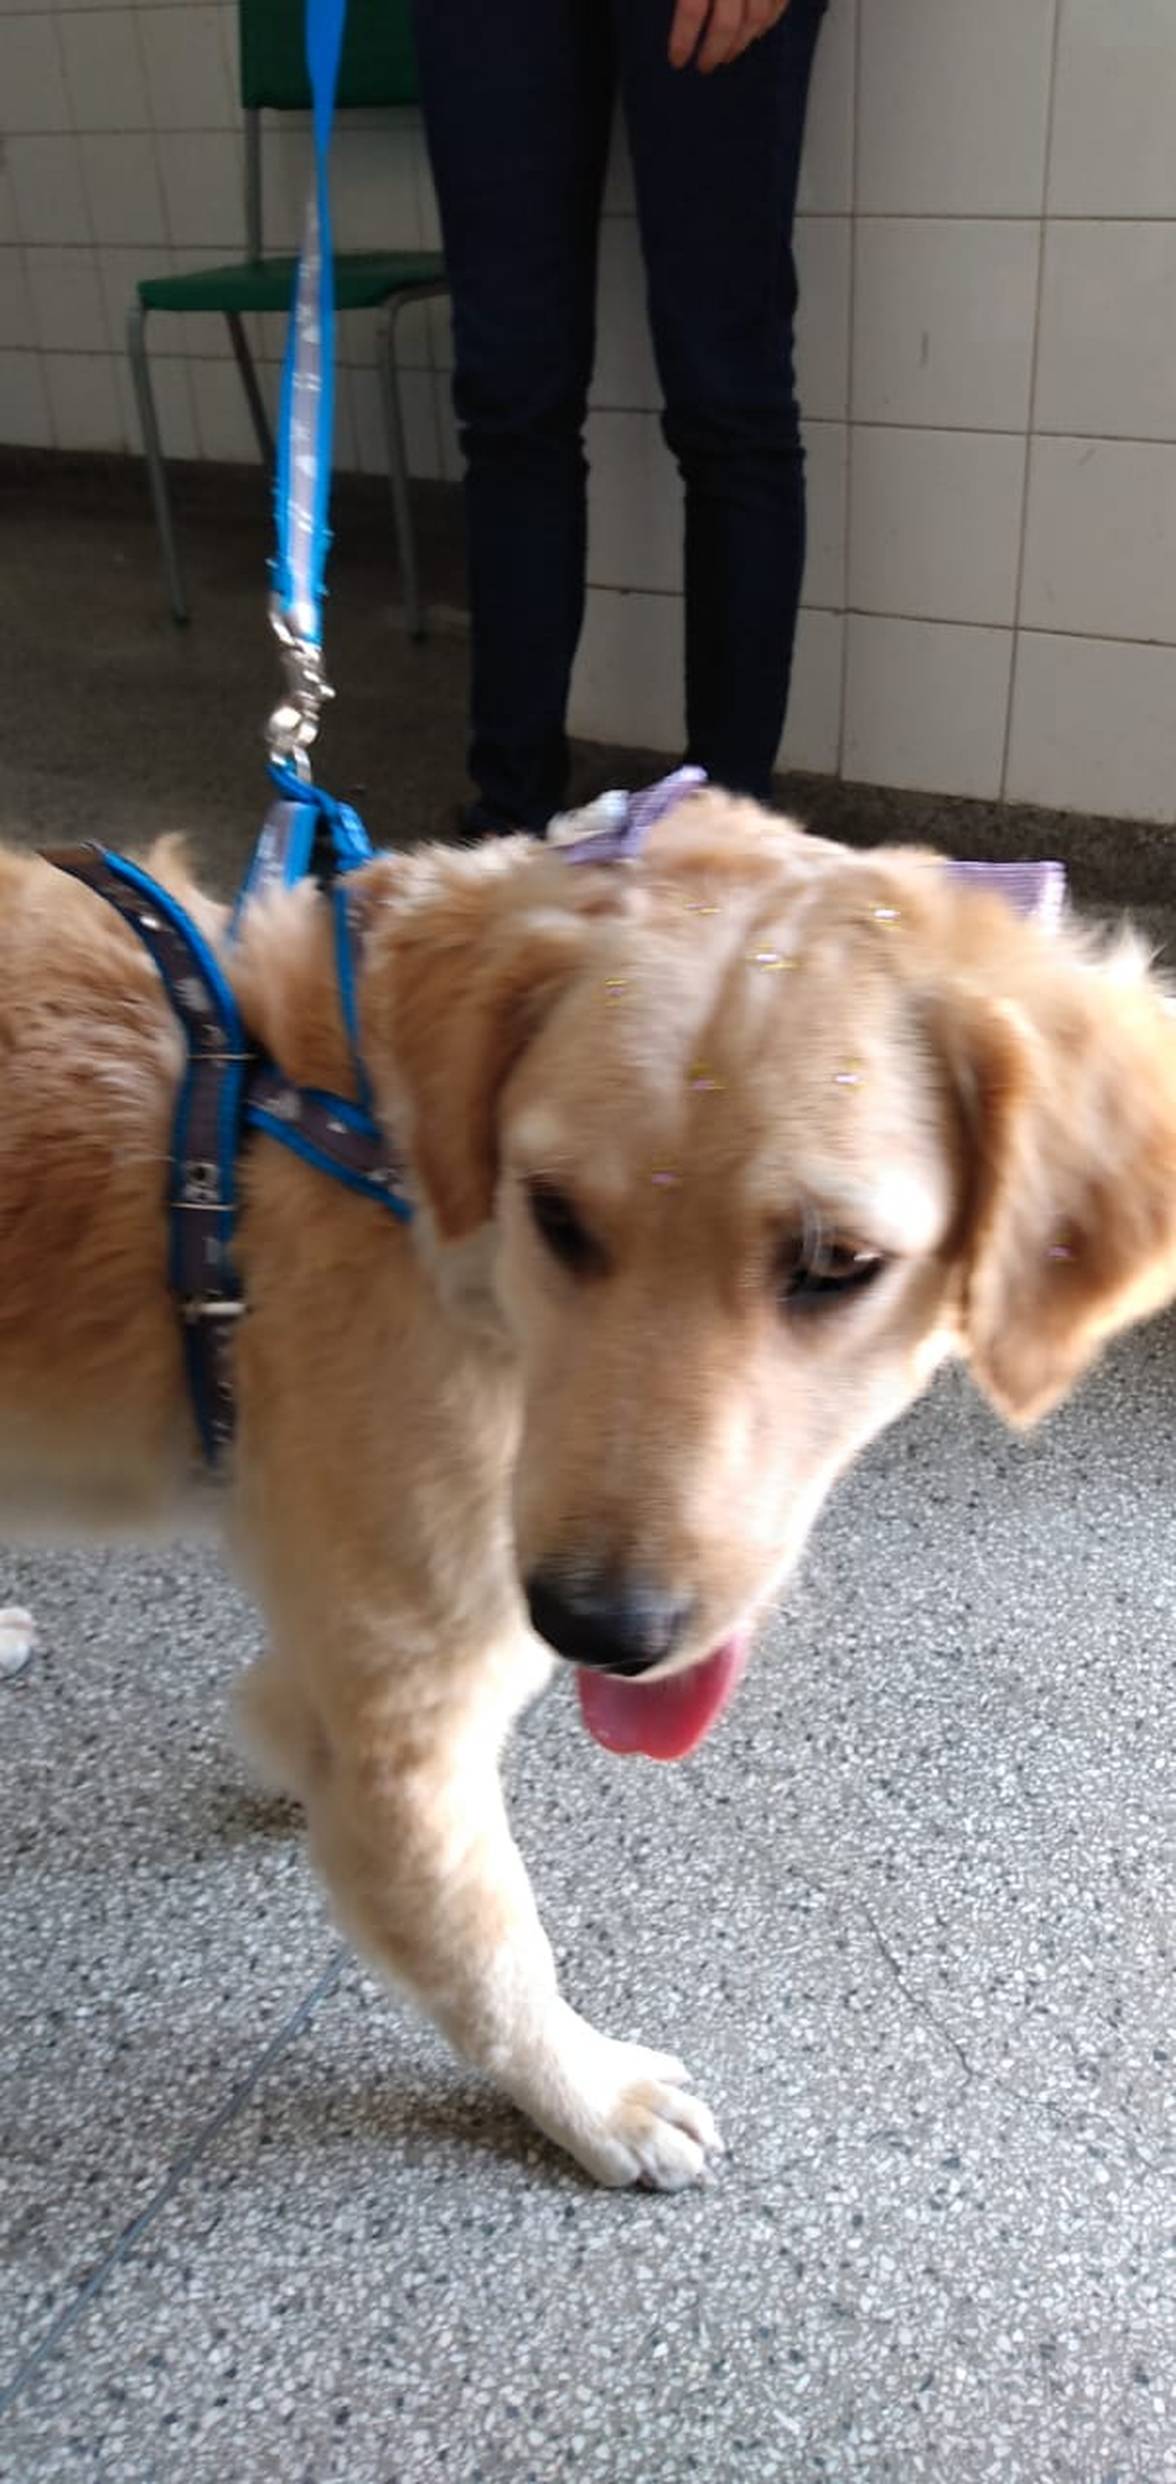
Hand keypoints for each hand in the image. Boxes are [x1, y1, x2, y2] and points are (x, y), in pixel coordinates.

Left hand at [668, 0, 790, 73]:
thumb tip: (673, 13)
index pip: (692, 10)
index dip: (683, 40)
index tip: (677, 61)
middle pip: (726, 22)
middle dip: (714, 51)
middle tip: (704, 66)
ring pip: (756, 17)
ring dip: (741, 43)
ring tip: (728, 54)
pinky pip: (779, 5)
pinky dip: (767, 24)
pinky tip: (754, 33)